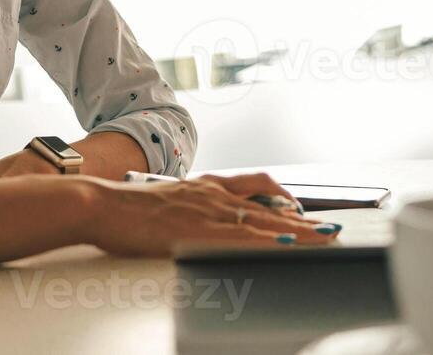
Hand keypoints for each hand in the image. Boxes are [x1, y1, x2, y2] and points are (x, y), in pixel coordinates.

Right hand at [77, 172, 341, 257]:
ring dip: (298, 232)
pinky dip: (267, 242)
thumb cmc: (128, 209)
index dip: (287, 201)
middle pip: (270, 208)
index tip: (306, 212)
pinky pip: (242, 238)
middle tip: (331, 231)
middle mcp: (215, 195)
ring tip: (324, 240)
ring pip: (264, 222)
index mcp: (208, 186)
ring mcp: (209, 211)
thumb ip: (194, 208)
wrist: (102, 204)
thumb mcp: (170, 201)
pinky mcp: (199, 230)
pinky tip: (285, 246)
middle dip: (304, 221)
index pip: (259, 190)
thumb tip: (206, 221)